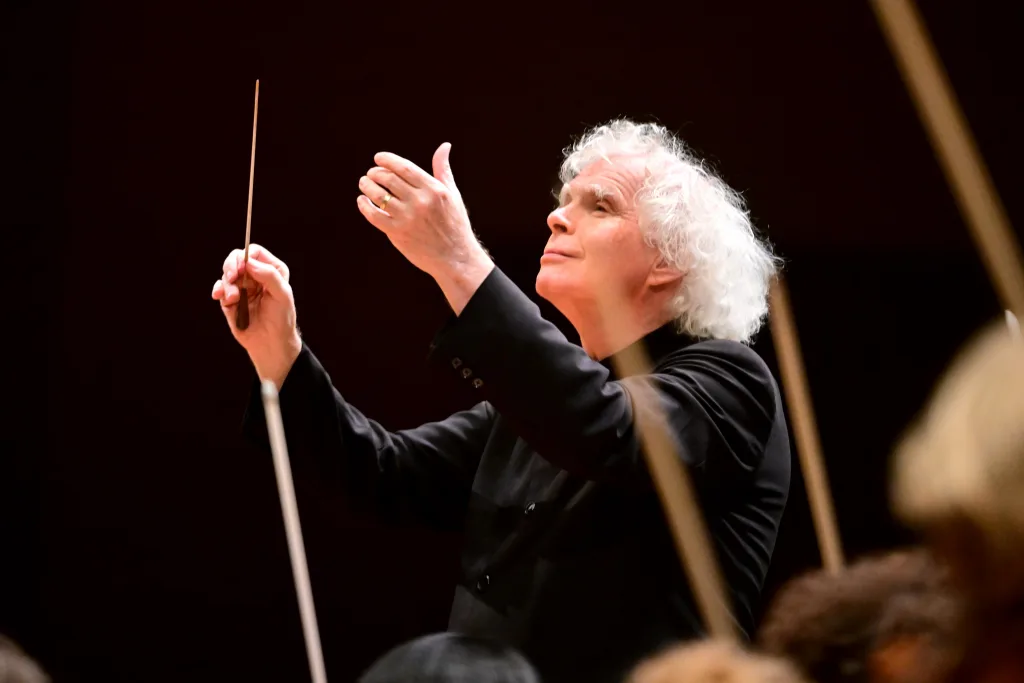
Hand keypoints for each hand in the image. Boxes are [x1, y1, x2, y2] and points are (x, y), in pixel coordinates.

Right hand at [211, 244, 301, 387]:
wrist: (270, 343)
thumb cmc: (281, 319)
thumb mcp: (282, 295)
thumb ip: (268, 275)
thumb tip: (248, 262)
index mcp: (272, 271)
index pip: (254, 252)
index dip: (244, 256)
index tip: (240, 268)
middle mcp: (255, 276)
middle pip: (236, 259)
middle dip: (230, 266)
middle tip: (231, 277)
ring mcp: (242, 287)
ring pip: (226, 275)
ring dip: (227, 284)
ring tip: (233, 298)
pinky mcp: (230, 300)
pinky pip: (220, 289)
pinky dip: (218, 290)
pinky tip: (220, 296)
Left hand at [356, 143, 492, 309]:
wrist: (455, 257)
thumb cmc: (454, 224)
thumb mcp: (452, 194)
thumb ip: (442, 170)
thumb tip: (444, 146)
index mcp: (434, 190)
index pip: (404, 167)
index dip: (387, 160)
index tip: (378, 158)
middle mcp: (421, 202)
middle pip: (389, 179)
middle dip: (375, 172)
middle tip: (371, 173)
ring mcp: (408, 218)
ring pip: (378, 195)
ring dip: (367, 185)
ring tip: (364, 183)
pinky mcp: (398, 233)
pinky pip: (374, 216)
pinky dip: (364, 206)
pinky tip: (362, 201)